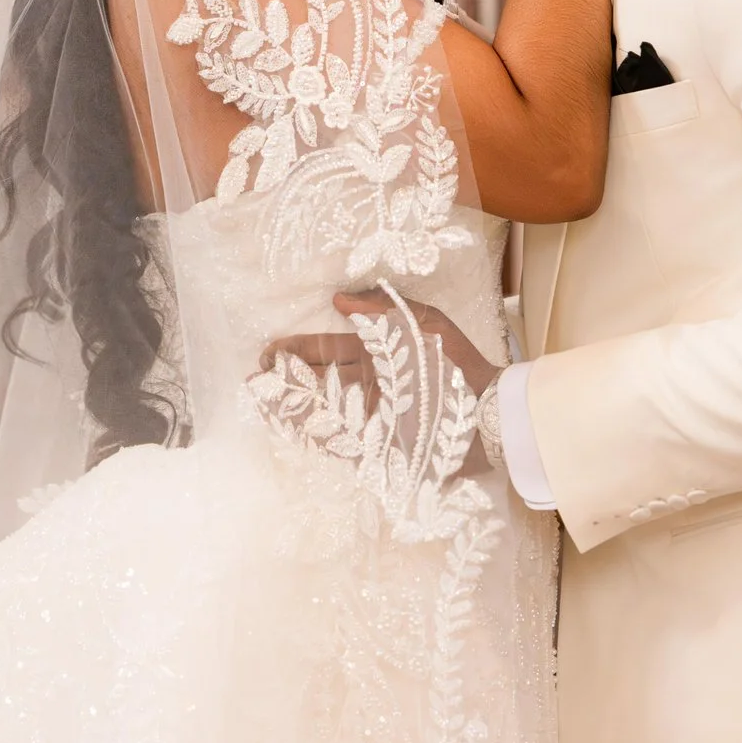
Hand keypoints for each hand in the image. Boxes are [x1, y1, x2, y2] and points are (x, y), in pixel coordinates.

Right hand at [259, 290, 502, 457]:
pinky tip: (288, 429)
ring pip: (323, 408)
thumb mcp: (424, 323)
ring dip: (292, 405)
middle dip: (286, 377)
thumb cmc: (457, 363)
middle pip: (318, 379)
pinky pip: (339, 440)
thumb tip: (338, 299)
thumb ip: (382, 309)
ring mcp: (372, 414)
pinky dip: (314, 434)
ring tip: (260, 401)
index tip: (269, 350)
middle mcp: (370, 383)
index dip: (298, 349)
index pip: (329, 348)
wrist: (488, 412)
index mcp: (379, 352)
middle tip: (254, 377)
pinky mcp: (378, 443)